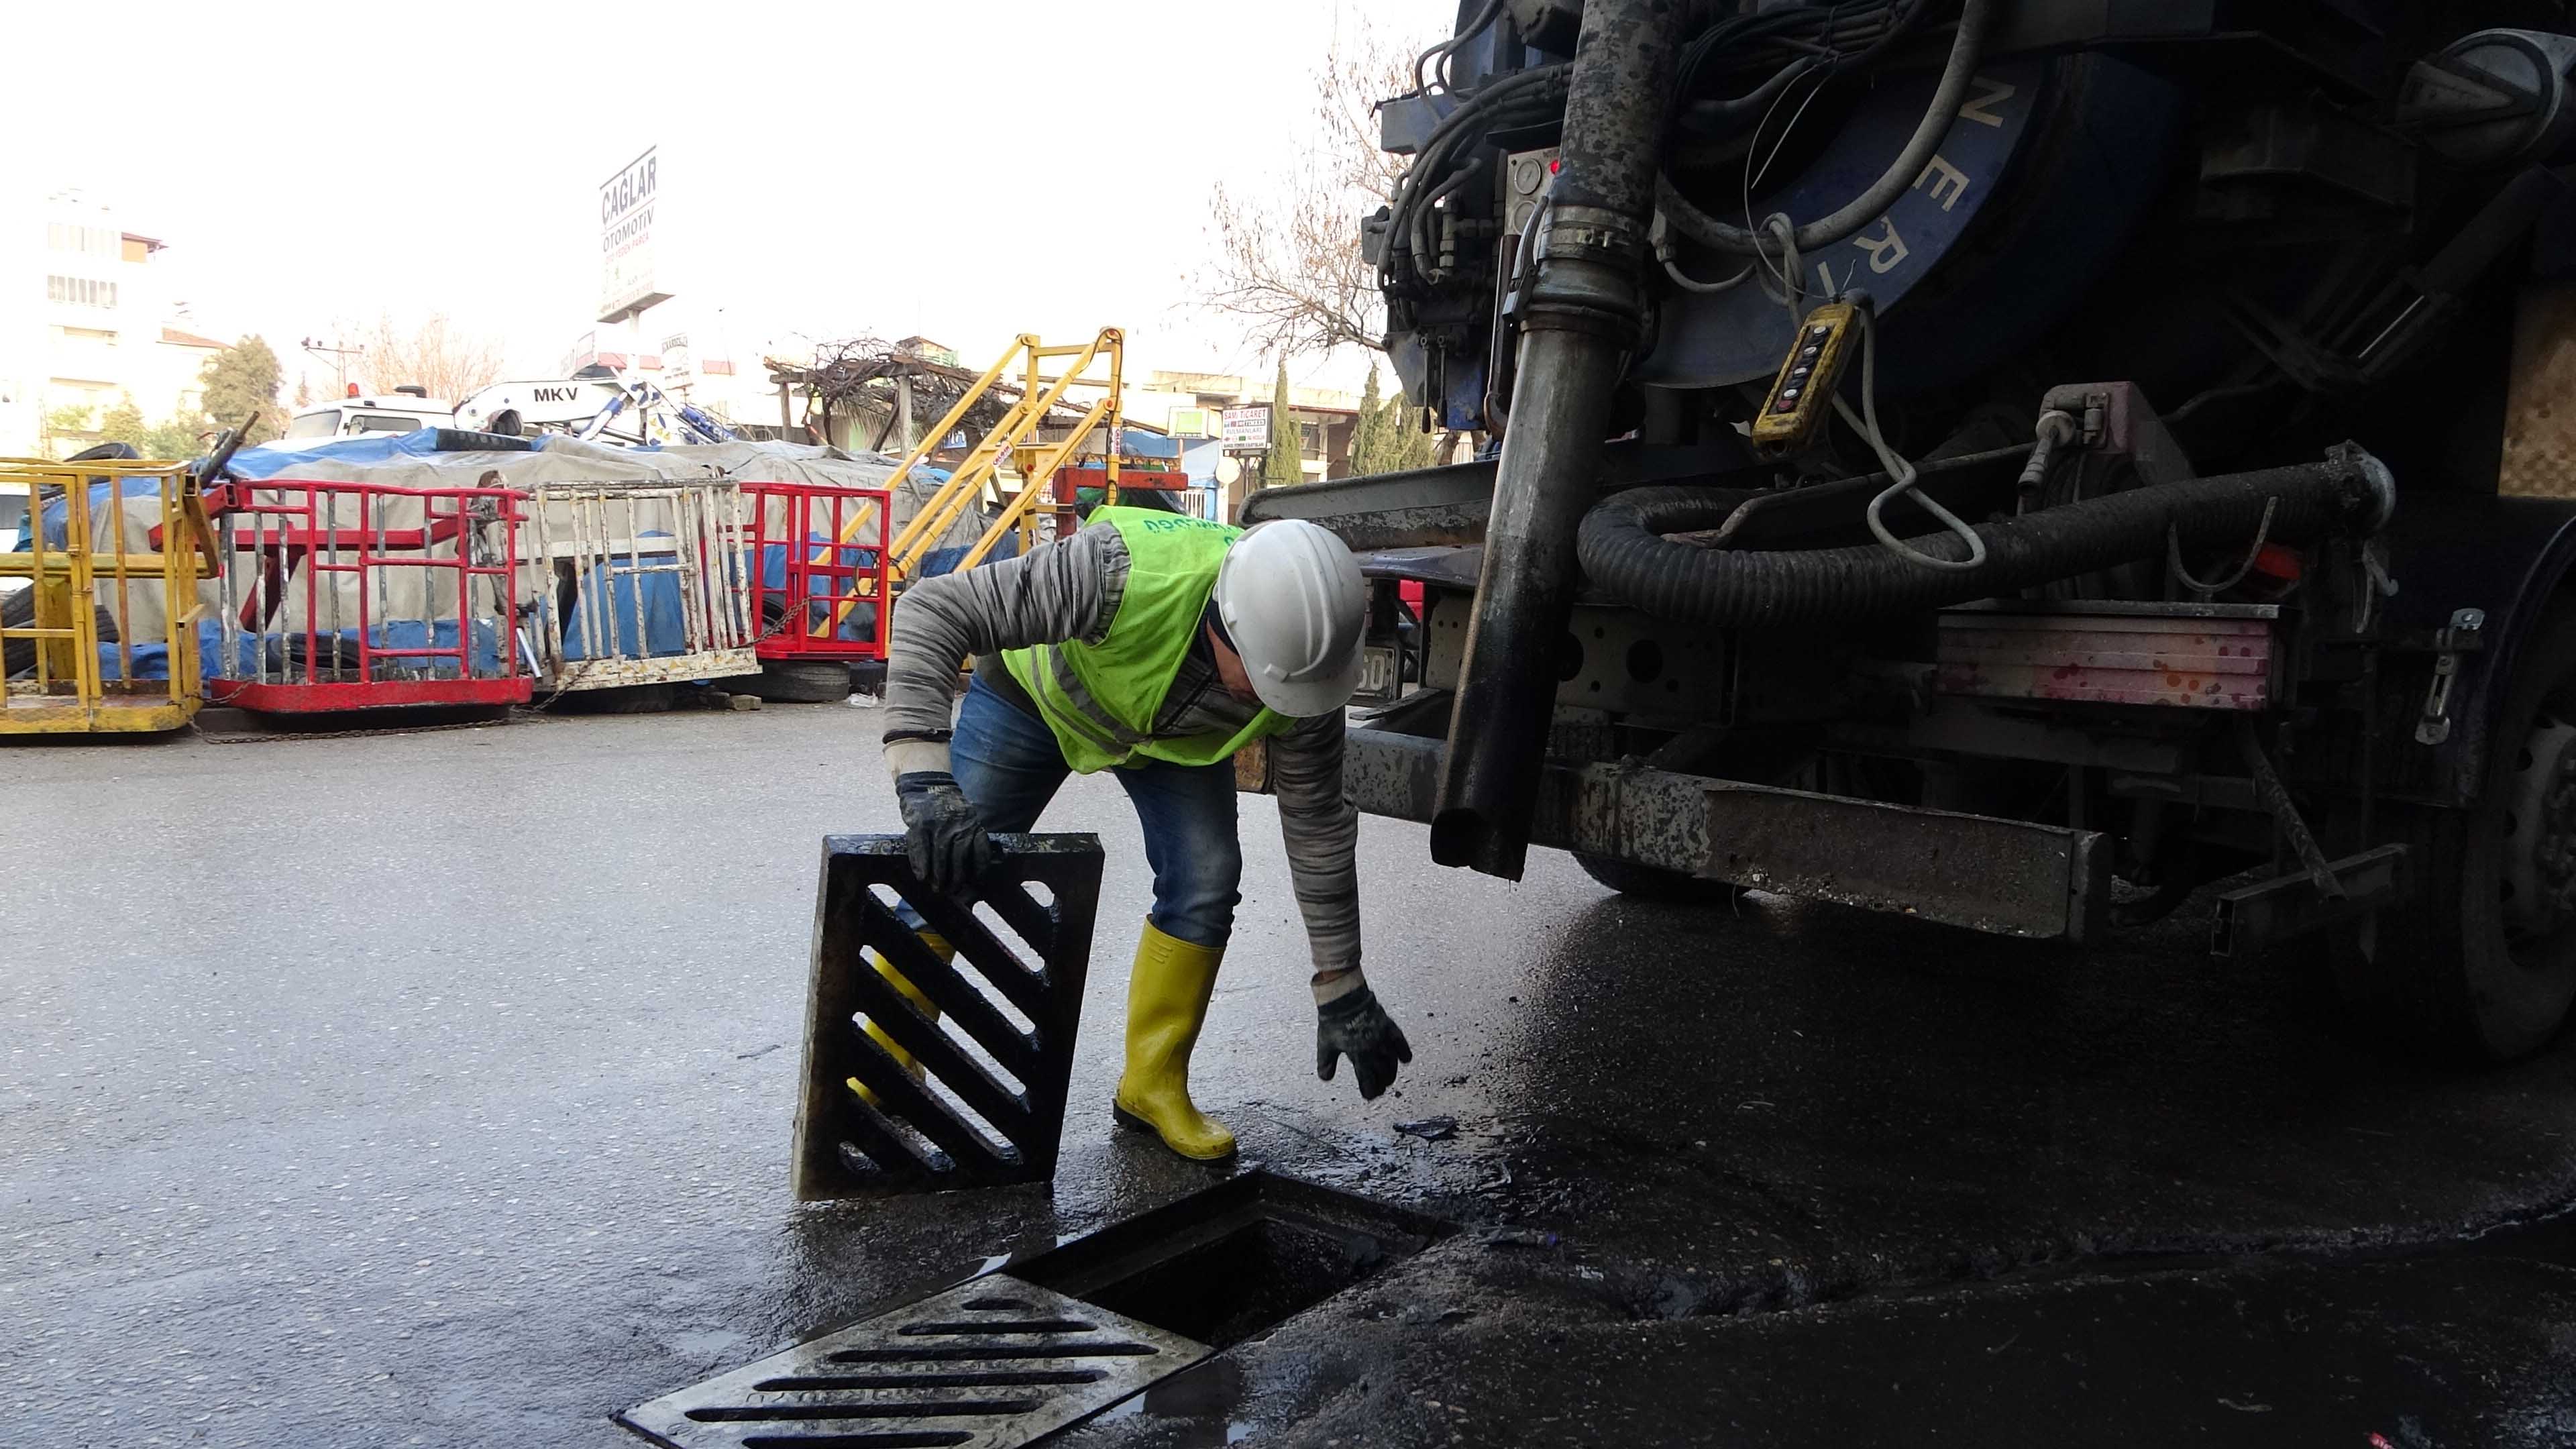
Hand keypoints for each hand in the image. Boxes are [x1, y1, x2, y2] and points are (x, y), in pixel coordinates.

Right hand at [894, 771, 995, 896]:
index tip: (976, 882)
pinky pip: (920, 848)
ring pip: (940, 855)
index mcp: (971, 823)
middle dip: (956, 878)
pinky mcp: (919, 824)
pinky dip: (921, 864)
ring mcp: (937, 824)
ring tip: (937, 888)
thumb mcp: (966, 816)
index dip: (979, 869)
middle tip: (952, 890)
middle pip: (959, 857)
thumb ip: (971, 835)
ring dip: (939, 876)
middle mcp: (957, 824)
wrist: (927, 783)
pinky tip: (922, 876)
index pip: (980, 850)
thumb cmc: (947, 806)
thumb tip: (975, 865)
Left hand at [1315, 987, 1412, 1099]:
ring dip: (1392, 1072)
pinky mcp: (1388, 1025)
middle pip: (1382, 1072)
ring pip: (1392, 1061)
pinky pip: (1400, 1041)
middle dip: (1381, 1084)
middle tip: (1380, 1089)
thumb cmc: (1333, 1020)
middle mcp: (1372, 1048)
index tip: (1369, 1096)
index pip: (1366, 1079)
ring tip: (1390, 1080)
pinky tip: (1406, 1059)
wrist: (1343, 997)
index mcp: (1357, 1054)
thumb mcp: (1325, 1044)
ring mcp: (1382, 1037)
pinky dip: (1404, 1051)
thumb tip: (1326, 1078)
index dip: (1369, 1090)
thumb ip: (1326, 1063)